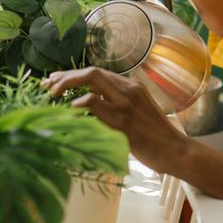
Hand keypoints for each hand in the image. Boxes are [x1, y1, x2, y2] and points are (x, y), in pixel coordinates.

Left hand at [42, 67, 186, 174]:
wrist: (174, 150)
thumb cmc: (154, 135)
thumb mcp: (138, 111)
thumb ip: (117, 104)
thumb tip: (89, 104)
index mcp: (132, 86)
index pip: (98, 73)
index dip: (73, 75)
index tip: (55, 81)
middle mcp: (129, 90)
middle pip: (92, 72)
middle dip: (66, 77)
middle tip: (48, 87)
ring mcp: (126, 104)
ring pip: (91, 81)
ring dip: (67, 86)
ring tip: (53, 97)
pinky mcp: (123, 121)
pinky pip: (94, 104)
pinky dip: (78, 105)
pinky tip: (70, 112)